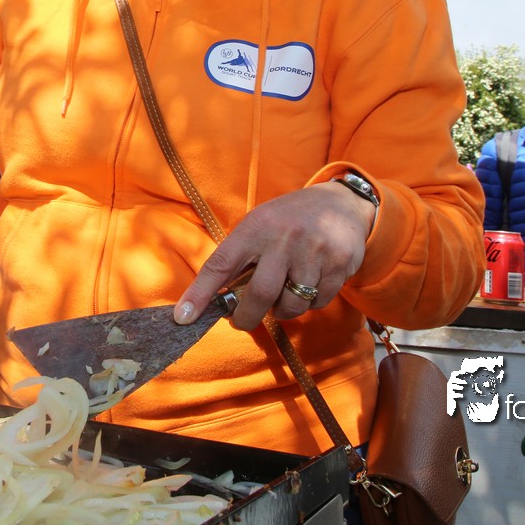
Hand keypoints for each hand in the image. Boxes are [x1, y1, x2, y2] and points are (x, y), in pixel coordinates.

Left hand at [173, 181, 375, 330]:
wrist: (341, 203)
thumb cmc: (289, 221)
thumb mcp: (260, 226)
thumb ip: (240, 258)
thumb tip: (214, 300)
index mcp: (256, 226)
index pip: (221, 263)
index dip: (200, 293)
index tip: (183, 317)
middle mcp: (284, 237)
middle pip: (259, 294)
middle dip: (246, 317)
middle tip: (241, 321)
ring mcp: (314, 251)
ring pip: (291, 304)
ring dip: (282, 311)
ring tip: (282, 295)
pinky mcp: (339, 264)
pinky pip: (317, 302)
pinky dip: (309, 303)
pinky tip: (309, 284)